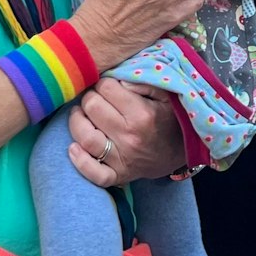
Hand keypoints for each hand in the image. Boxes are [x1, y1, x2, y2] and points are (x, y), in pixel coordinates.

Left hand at [68, 78, 185, 185]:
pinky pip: (94, 173)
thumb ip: (143, 83)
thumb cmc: (169, 119)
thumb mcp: (166, 95)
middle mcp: (130, 137)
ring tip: (80, 114)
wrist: (180, 152)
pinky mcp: (118, 175)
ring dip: (77, 121)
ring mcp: (122, 159)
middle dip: (90, 98)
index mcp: (142, 115)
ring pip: (85, 137)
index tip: (109, 87)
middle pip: (92, 108)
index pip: (106, 88)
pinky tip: (74, 147)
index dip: (104, 83)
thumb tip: (118, 80)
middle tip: (96, 98)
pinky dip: (80, 161)